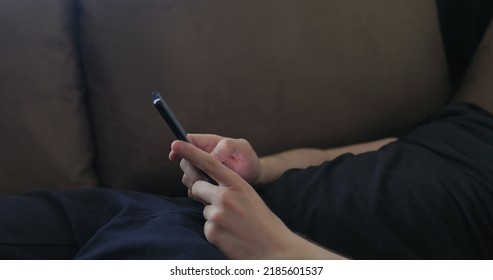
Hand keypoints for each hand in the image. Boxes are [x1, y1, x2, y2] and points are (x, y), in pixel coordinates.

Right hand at [169, 134, 261, 185]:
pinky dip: (198, 194)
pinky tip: (211, 196)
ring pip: (187, 177)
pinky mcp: (203, 186)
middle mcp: (202, 157)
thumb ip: (227, 146)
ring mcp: (201, 172)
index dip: (179, 147)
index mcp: (210, 143)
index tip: (173, 155)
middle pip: (185, 161)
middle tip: (203, 178)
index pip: (188, 141)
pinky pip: (193, 191)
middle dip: (190, 171)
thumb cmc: (248, 160)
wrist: (254, 179)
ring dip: (195, 184)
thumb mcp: (243, 149)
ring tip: (212, 187)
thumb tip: (211, 155)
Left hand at [170, 140, 346, 259]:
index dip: (190, 152)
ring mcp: (218, 215)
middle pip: (197, 186)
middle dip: (203, 194)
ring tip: (233, 224)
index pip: (209, 163)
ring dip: (213, 216)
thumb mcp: (248, 195)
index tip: (176, 143)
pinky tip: (231, 235)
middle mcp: (226, 196)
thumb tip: (202, 182)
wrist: (275, 248)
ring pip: (203, 209)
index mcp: (237, 183)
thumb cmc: (261, 220)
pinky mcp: (212, 232)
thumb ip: (228, 186)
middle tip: (222, 204)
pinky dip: (215, 231)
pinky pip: (205, 227)